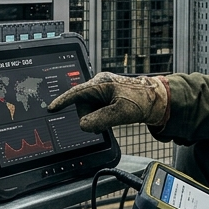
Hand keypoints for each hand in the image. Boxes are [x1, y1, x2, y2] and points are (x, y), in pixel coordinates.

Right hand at [47, 72, 169, 132]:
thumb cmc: (142, 101)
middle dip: (91, 116)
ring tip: (113, 118)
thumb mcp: (121, 113)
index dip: (62, 101)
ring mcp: (103, 91)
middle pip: (82, 105)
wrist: (157, 101)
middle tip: (107, 120)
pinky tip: (111, 118)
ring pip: (88, 110)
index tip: (51, 108)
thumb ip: (100, 120)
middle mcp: (99, 85)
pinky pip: (96, 111)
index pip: (76, 93)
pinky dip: (101, 117)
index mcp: (101, 83)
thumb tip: (83, 125)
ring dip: (97, 118)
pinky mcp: (106, 98)